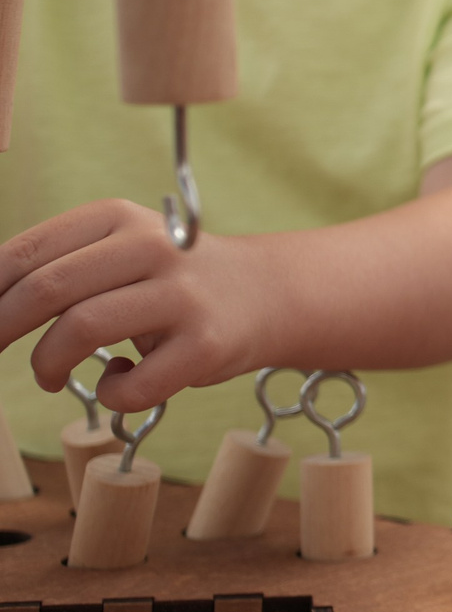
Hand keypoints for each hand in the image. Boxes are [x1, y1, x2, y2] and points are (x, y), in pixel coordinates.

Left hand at [0, 200, 274, 411]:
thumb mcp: (118, 250)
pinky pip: (132, 383)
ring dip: (47, 364)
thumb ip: (59, 266)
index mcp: (118, 218)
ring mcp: (182, 296)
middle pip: (46, 289)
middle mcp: (152, 247)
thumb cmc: (170, 280)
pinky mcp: (207, 345)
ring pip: (81, 329)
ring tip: (50, 376)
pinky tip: (118, 382)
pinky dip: (110, 393)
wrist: (266, 293)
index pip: (26, 252)